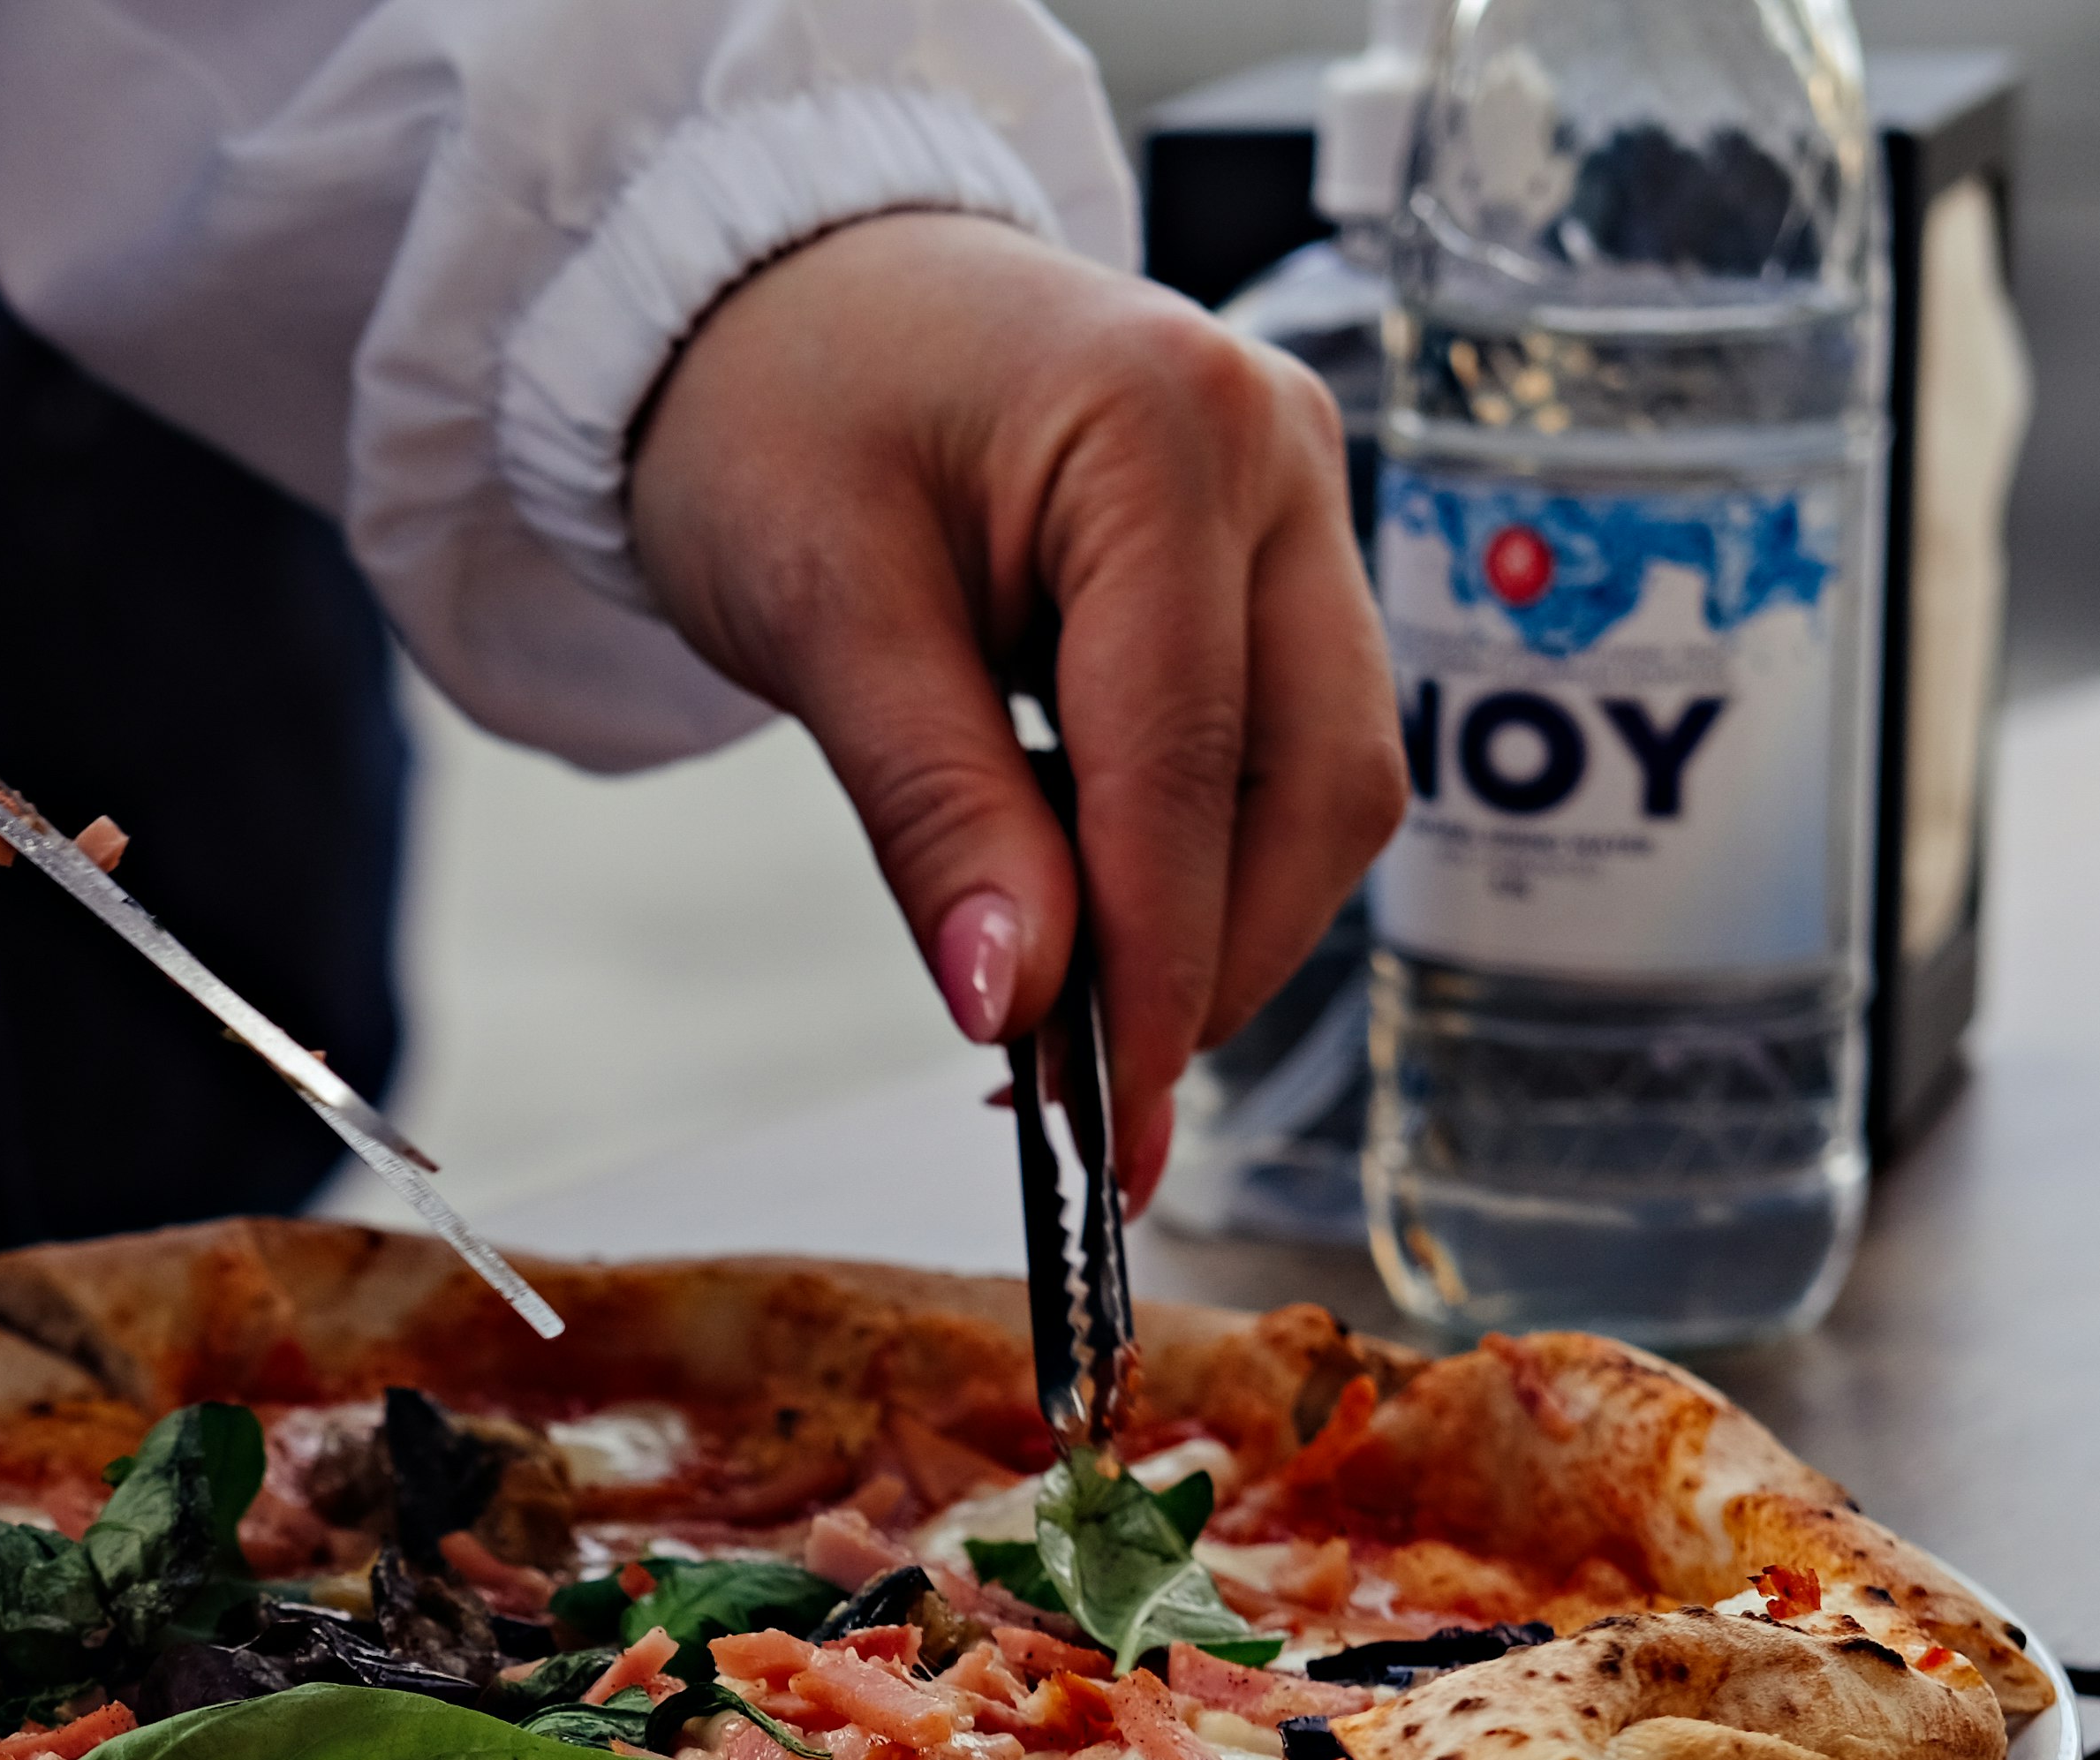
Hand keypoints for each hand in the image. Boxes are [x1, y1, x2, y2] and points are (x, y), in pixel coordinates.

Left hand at [626, 213, 1403, 1205]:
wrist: (776, 291)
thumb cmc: (778, 407)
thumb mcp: (820, 612)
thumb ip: (934, 812)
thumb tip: (1019, 1005)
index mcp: (1164, 425)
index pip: (1191, 759)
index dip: (1161, 968)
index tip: (1112, 1128)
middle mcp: (1276, 450)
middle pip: (1319, 782)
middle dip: (1217, 964)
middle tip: (1092, 1107)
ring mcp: (1296, 500)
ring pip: (1323, 779)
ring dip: (1215, 921)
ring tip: (1067, 1010)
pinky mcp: (1275, 555)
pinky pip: (1278, 744)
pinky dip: (1192, 855)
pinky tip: (1080, 908)